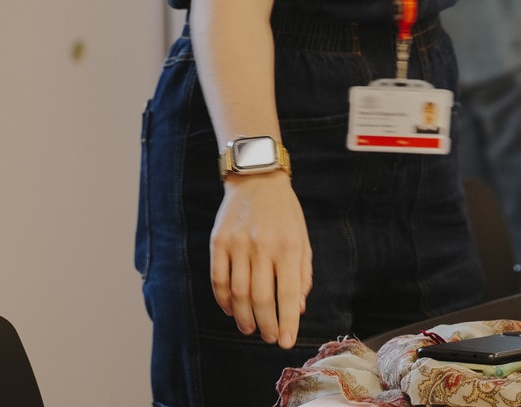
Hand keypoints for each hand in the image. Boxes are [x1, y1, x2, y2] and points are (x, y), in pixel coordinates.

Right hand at [211, 171, 313, 349]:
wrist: (256, 178)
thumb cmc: (284, 213)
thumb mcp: (302, 239)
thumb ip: (302, 275)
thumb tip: (297, 309)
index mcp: (288, 247)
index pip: (288, 294)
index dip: (287, 323)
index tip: (286, 342)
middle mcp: (262, 246)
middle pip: (261, 298)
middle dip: (265, 325)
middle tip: (267, 337)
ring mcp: (238, 244)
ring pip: (237, 293)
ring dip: (243, 317)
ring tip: (249, 328)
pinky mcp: (219, 241)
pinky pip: (218, 279)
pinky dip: (223, 300)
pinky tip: (230, 309)